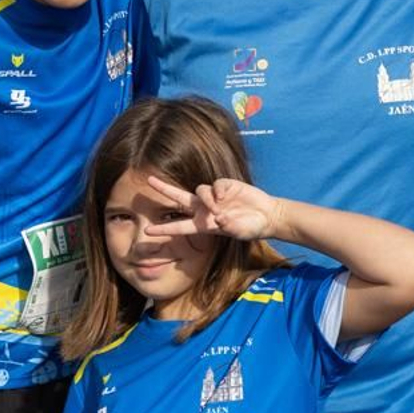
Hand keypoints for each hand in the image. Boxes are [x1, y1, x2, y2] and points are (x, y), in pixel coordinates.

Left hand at [144, 175, 282, 241]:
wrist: (266, 216)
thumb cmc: (250, 228)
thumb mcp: (239, 231)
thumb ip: (229, 226)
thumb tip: (219, 217)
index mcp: (204, 225)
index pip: (179, 227)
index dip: (163, 229)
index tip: (147, 231)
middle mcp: (204, 209)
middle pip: (178, 198)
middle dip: (164, 189)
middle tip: (149, 181)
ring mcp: (214, 196)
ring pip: (199, 191)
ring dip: (207, 198)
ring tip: (220, 207)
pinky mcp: (225, 185)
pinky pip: (215, 185)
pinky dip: (219, 190)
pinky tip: (227, 195)